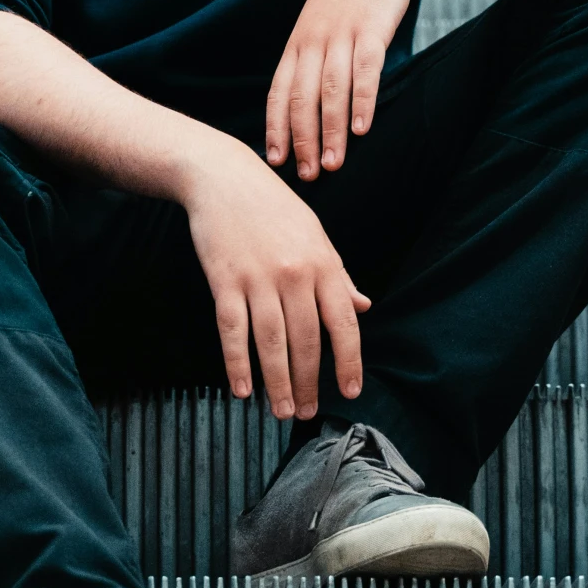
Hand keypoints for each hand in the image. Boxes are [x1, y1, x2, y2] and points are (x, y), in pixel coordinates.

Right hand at [180, 135, 369, 419]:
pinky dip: (237, 364)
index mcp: (324, 263)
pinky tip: (242, 389)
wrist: (224, 177)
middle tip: (306, 411)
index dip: (349, 362)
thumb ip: (339, 276)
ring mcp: (258, 278)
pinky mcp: (224, 280)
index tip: (350, 391)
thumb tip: (363, 308)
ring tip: (280, 410)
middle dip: (308, 383)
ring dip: (277, 383)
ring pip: (271, 343)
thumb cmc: (273, 207)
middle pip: (306, 341)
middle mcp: (295, 274)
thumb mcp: (315, 235)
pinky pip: (232, 332)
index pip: (343, 324)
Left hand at [265, 0, 416, 179]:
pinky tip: (362, 129)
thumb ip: (311, 60)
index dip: (275, 129)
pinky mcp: (372, 31)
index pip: (278, 93)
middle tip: (306, 176)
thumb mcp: (318, 25)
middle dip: (302, 141)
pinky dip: (362, 102)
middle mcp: (313, 43)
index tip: (275, 162)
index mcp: (297, 45)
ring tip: (332, 164)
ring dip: (330, 131)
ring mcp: (342, 37)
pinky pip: (365, 72)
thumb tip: (307, 105)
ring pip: (331, 91)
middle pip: (301, 99)